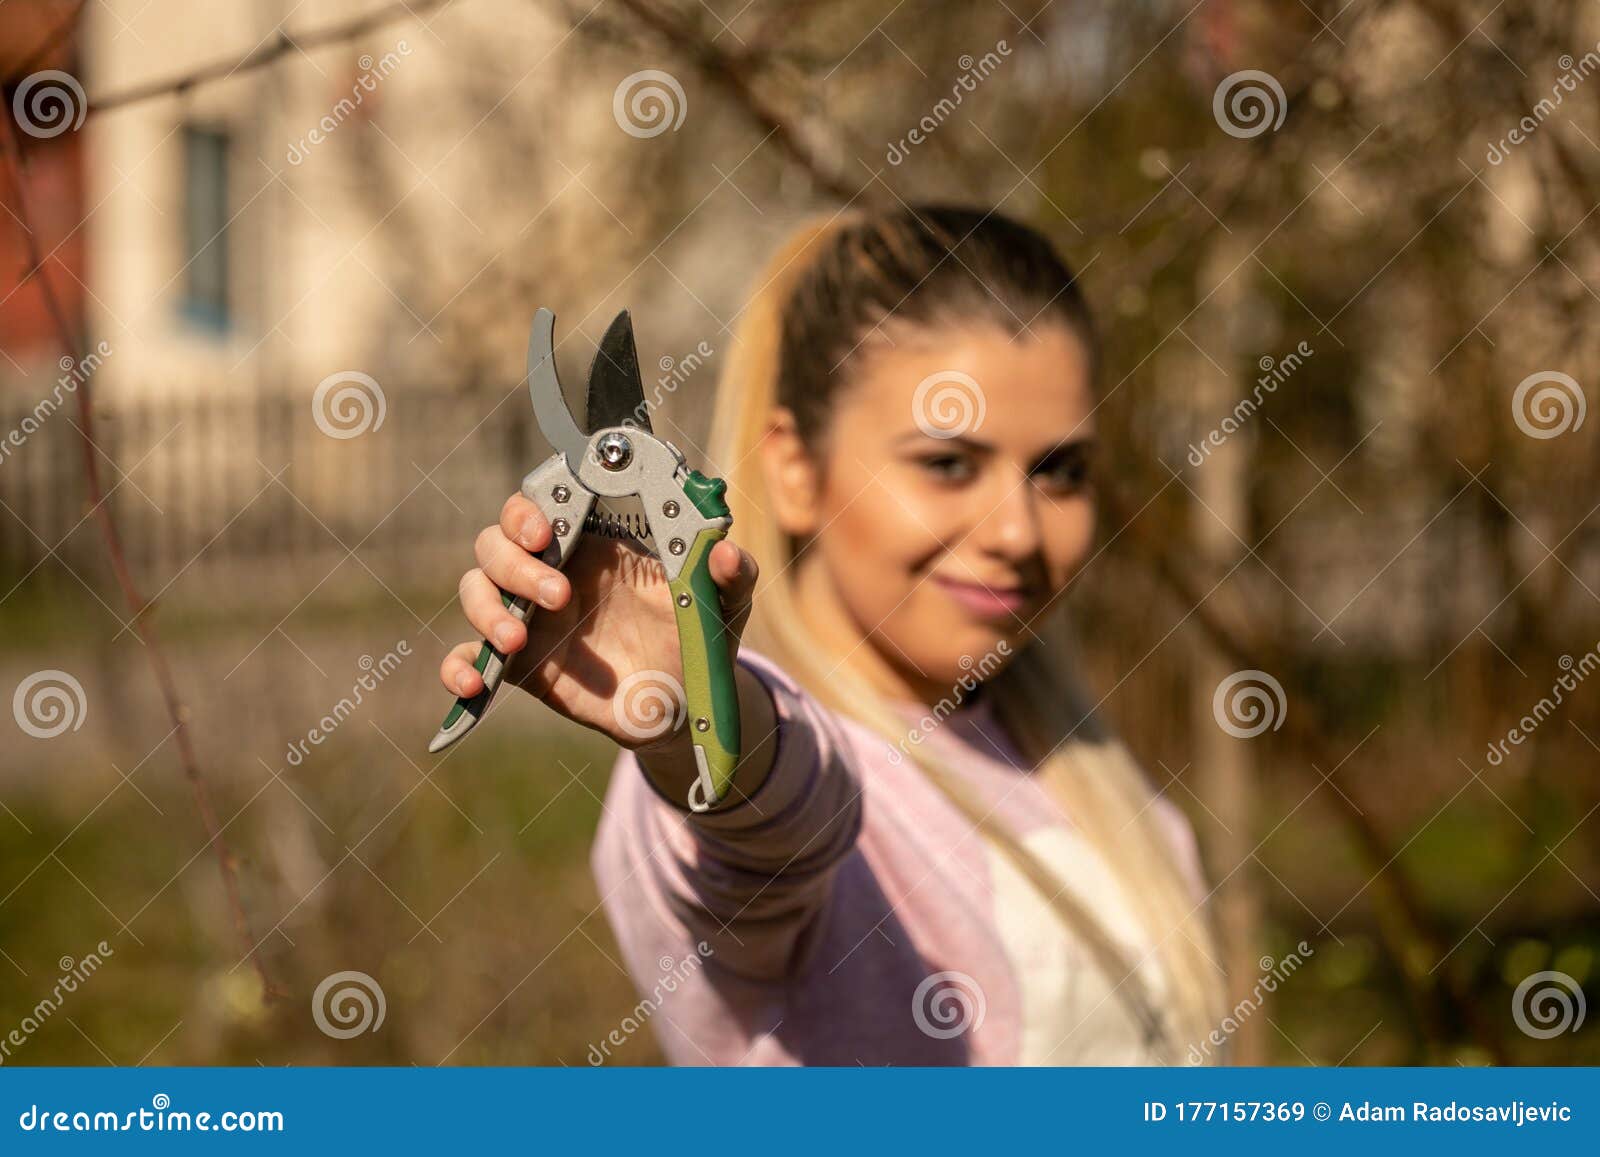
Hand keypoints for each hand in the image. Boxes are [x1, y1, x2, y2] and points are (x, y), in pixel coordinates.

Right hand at [438, 492, 757, 749]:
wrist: (687, 705)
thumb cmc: (698, 635)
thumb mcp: (724, 603)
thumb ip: (732, 575)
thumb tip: (726, 553)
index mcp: (594, 542)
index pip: (540, 503)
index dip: (528, 509)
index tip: (545, 530)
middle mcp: (552, 570)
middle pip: (497, 542)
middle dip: (514, 561)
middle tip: (559, 592)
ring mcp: (530, 616)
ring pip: (477, 590)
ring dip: (486, 609)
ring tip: (516, 638)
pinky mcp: (520, 664)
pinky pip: (468, 658)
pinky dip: (458, 667)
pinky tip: (474, 685)